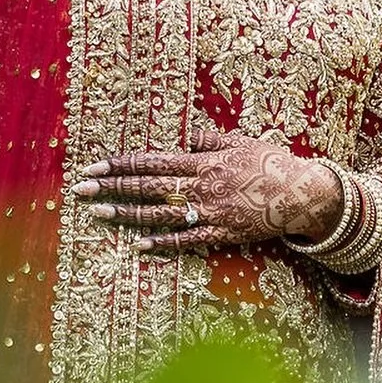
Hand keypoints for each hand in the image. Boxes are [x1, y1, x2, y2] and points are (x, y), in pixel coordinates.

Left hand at [71, 122, 342, 252]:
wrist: (301, 193)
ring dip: (126, 214)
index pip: (151, 161)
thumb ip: (211, 140)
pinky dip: (163, 242)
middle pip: (147, 186)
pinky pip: (186, 239)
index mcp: (202, 161)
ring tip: (98, 215)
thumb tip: (189, 137)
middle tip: (80, 190)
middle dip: (110, 188)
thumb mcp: (241, 141)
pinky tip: (139, 244)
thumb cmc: (272, 163)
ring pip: (159, 213)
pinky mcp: (220, 232)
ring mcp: (208, 211)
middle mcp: (199, 186)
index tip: (94, 166)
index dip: (120, 165)